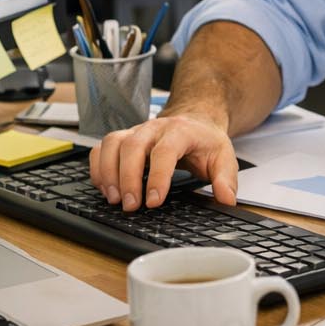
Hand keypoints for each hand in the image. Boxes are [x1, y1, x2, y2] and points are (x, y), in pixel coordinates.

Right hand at [89, 113, 238, 211]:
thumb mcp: (224, 157)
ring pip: (112, 143)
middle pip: (132, 146)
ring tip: (114, 199)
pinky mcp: (123, 138)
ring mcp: (136, 131)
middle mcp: (154, 128)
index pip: (165, 151)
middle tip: (130, 206)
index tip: (154, 201)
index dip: (158, 177)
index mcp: (180, 131)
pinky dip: (98, 167)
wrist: (195, 119)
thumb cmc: (205, 140)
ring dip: (108, 172)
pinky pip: (102, 148)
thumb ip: (225, 178)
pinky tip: (104, 188)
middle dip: (128, 178)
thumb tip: (226, 199)